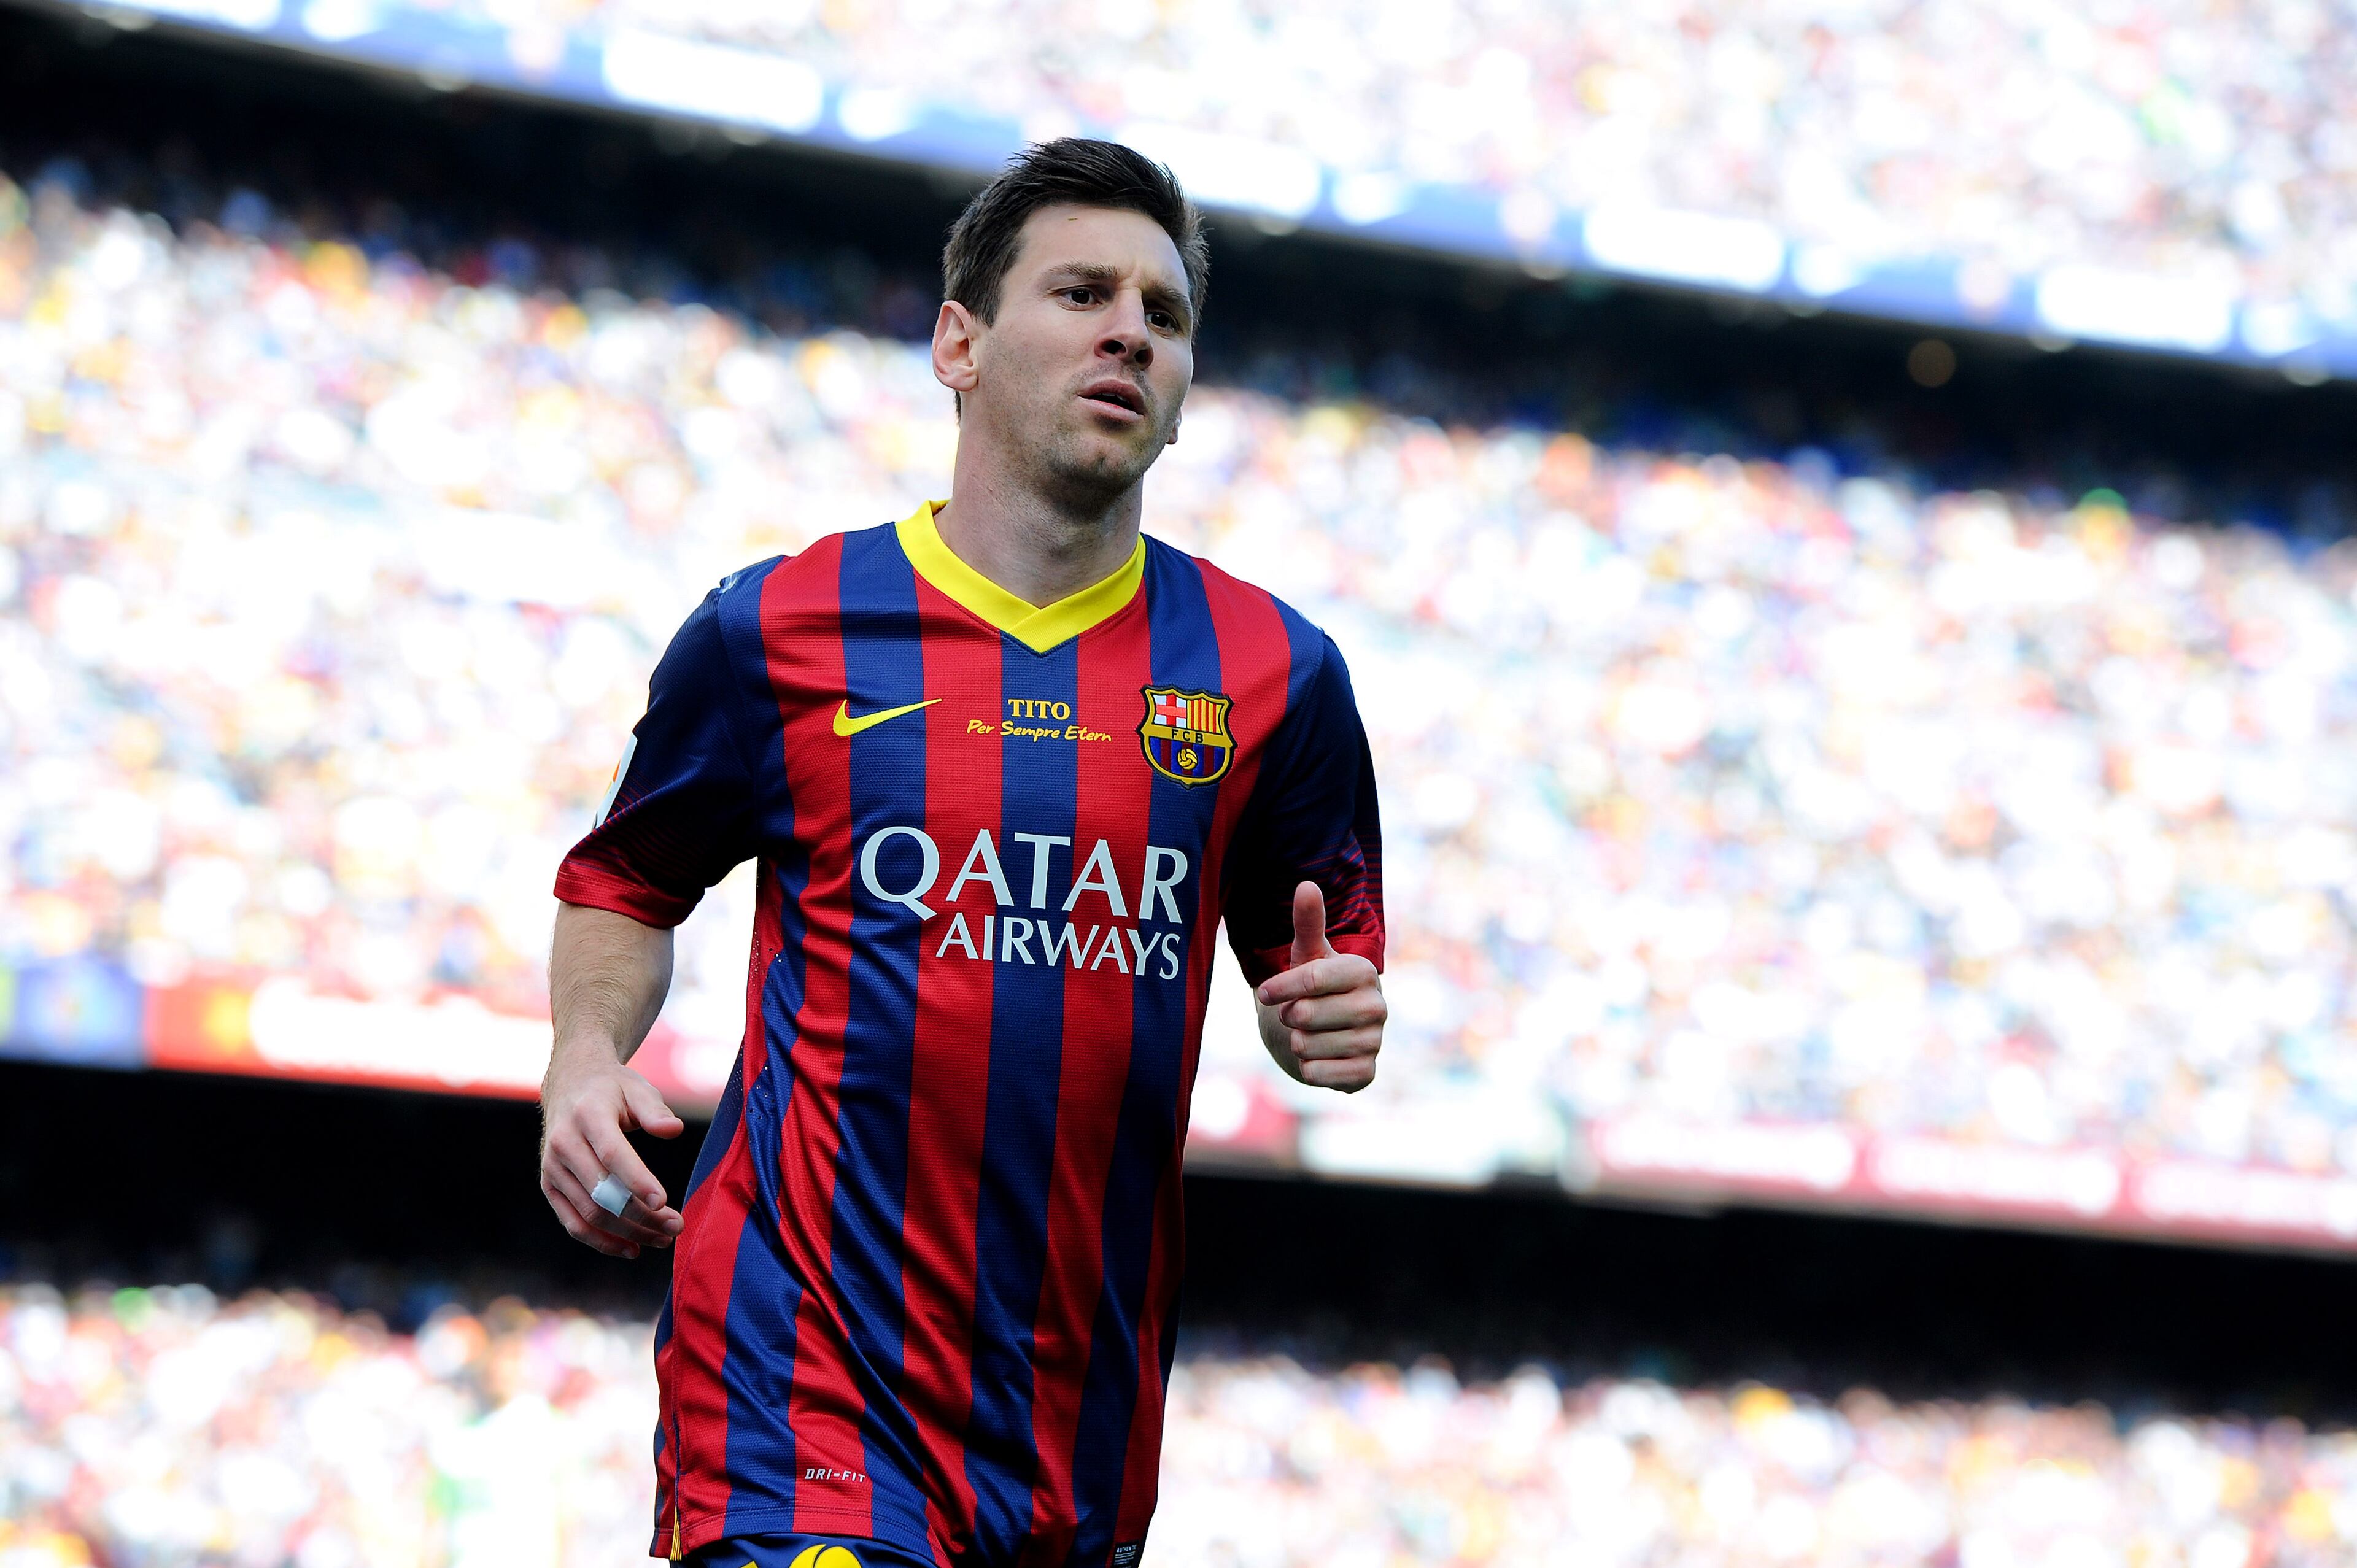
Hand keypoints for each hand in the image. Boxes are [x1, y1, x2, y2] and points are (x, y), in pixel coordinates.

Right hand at [538, 1041, 685, 1257]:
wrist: (570, 1085)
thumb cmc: (612, 1089)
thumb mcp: (636, 1088)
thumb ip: (655, 1110)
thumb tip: (673, 1130)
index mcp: (587, 1116)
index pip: (611, 1154)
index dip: (636, 1180)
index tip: (663, 1201)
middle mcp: (563, 1143)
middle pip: (601, 1191)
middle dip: (640, 1215)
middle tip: (676, 1227)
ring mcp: (553, 1168)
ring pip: (589, 1213)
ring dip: (627, 1232)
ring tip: (663, 1239)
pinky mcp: (550, 1186)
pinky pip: (573, 1222)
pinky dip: (601, 1241)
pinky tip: (631, 1247)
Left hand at [1253, 881, 1384, 1092]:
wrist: (1324, 1032)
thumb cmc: (1313, 987)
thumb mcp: (1307, 954)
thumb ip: (1308, 923)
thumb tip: (1306, 885)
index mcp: (1362, 973)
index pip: (1312, 978)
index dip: (1280, 987)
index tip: (1262, 992)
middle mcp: (1377, 1006)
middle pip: (1306, 1014)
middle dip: (1289, 1016)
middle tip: (1296, 1013)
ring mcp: (1375, 1041)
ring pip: (1308, 1046)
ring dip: (1296, 1042)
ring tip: (1307, 1033)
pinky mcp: (1367, 1073)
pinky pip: (1320, 1074)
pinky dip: (1307, 1068)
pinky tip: (1316, 1057)